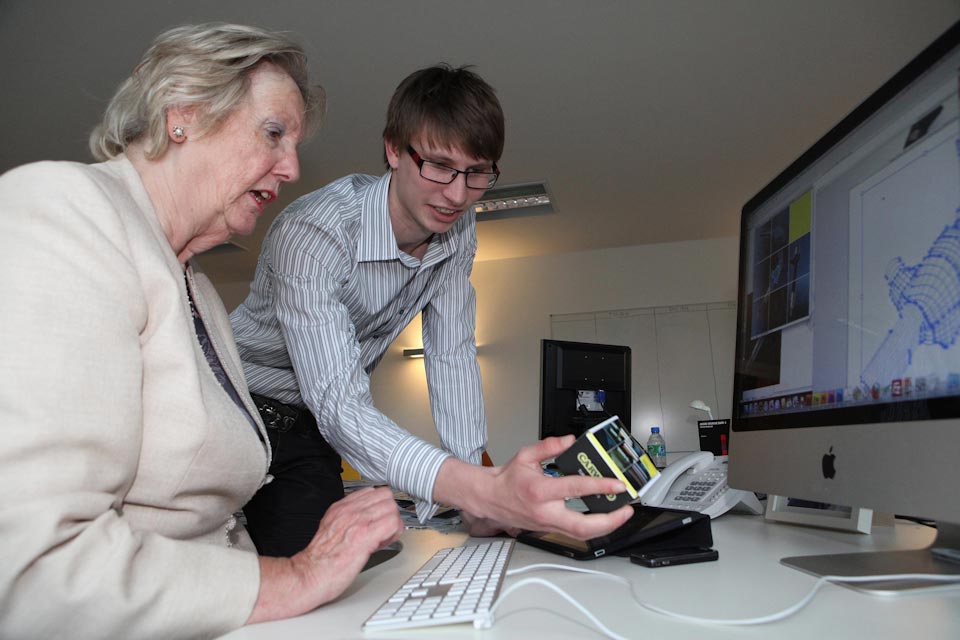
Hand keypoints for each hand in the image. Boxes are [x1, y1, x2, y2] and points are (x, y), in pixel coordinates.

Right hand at [247, 486, 403, 623]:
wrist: (309, 575)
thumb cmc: (320, 559)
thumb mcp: (331, 526)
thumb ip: (348, 517)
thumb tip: (368, 519)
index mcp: (342, 507)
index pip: (373, 491)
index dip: (380, 506)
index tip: (378, 520)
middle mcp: (350, 510)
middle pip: (385, 496)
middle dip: (390, 512)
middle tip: (384, 529)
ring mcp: (358, 521)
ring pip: (391, 508)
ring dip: (392, 523)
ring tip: (383, 537)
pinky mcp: (365, 536)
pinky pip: (392, 524)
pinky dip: (393, 533)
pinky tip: (382, 543)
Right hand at [436, 437, 633, 539]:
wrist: (489, 498)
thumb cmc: (507, 480)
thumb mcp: (526, 455)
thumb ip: (549, 446)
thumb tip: (569, 441)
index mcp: (541, 491)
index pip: (575, 489)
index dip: (599, 486)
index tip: (617, 484)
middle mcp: (546, 512)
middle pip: (583, 527)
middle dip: (610, 521)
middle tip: (627, 510)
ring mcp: (548, 525)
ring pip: (581, 535)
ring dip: (605, 528)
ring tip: (621, 516)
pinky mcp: (549, 530)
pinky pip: (575, 533)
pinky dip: (593, 528)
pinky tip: (604, 519)